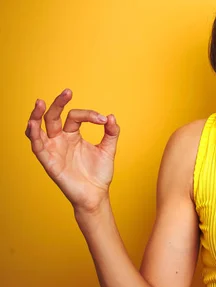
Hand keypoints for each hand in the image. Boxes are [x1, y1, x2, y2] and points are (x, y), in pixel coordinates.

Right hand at [24, 89, 119, 212]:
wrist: (97, 195)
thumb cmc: (99, 173)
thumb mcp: (108, 149)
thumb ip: (111, 133)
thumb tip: (111, 116)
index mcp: (73, 135)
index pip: (75, 117)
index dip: (89, 115)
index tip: (103, 120)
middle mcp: (60, 140)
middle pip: (53, 117)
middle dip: (58, 103)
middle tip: (68, 91)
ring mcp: (53, 150)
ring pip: (39, 128)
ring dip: (36, 115)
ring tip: (39, 102)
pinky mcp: (49, 162)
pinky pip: (38, 147)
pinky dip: (34, 135)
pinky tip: (33, 125)